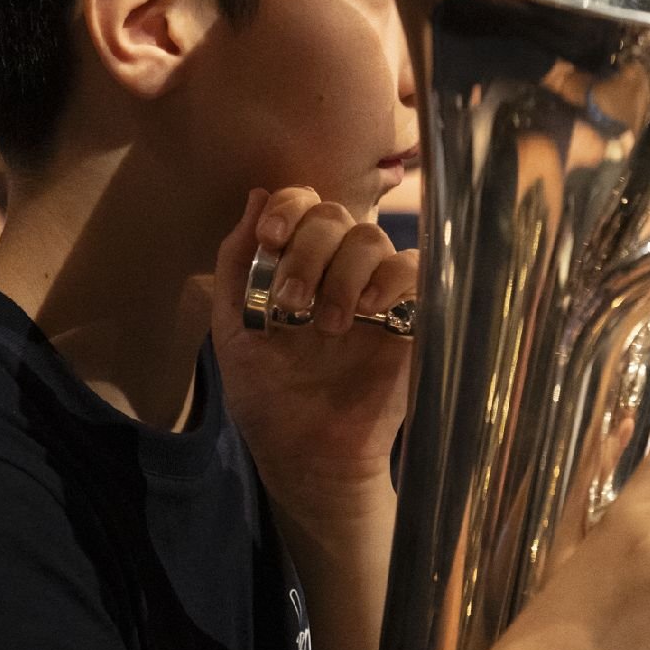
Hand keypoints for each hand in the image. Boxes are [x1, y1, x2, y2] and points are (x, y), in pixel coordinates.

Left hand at [212, 188, 416, 520]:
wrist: (306, 455)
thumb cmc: (268, 394)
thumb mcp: (233, 326)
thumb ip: (237, 262)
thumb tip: (255, 195)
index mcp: (296, 263)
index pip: (302, 204)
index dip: (288, 208)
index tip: (270, 240)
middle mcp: (338, 268)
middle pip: (335, 216)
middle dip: (308, 251)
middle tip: (291, 304)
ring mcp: (376, 291)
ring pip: (373, 239)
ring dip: (343, 273)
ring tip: (328, 325)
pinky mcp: (411, 318)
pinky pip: (415, 270)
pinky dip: (392, 278)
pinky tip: (368, 311)